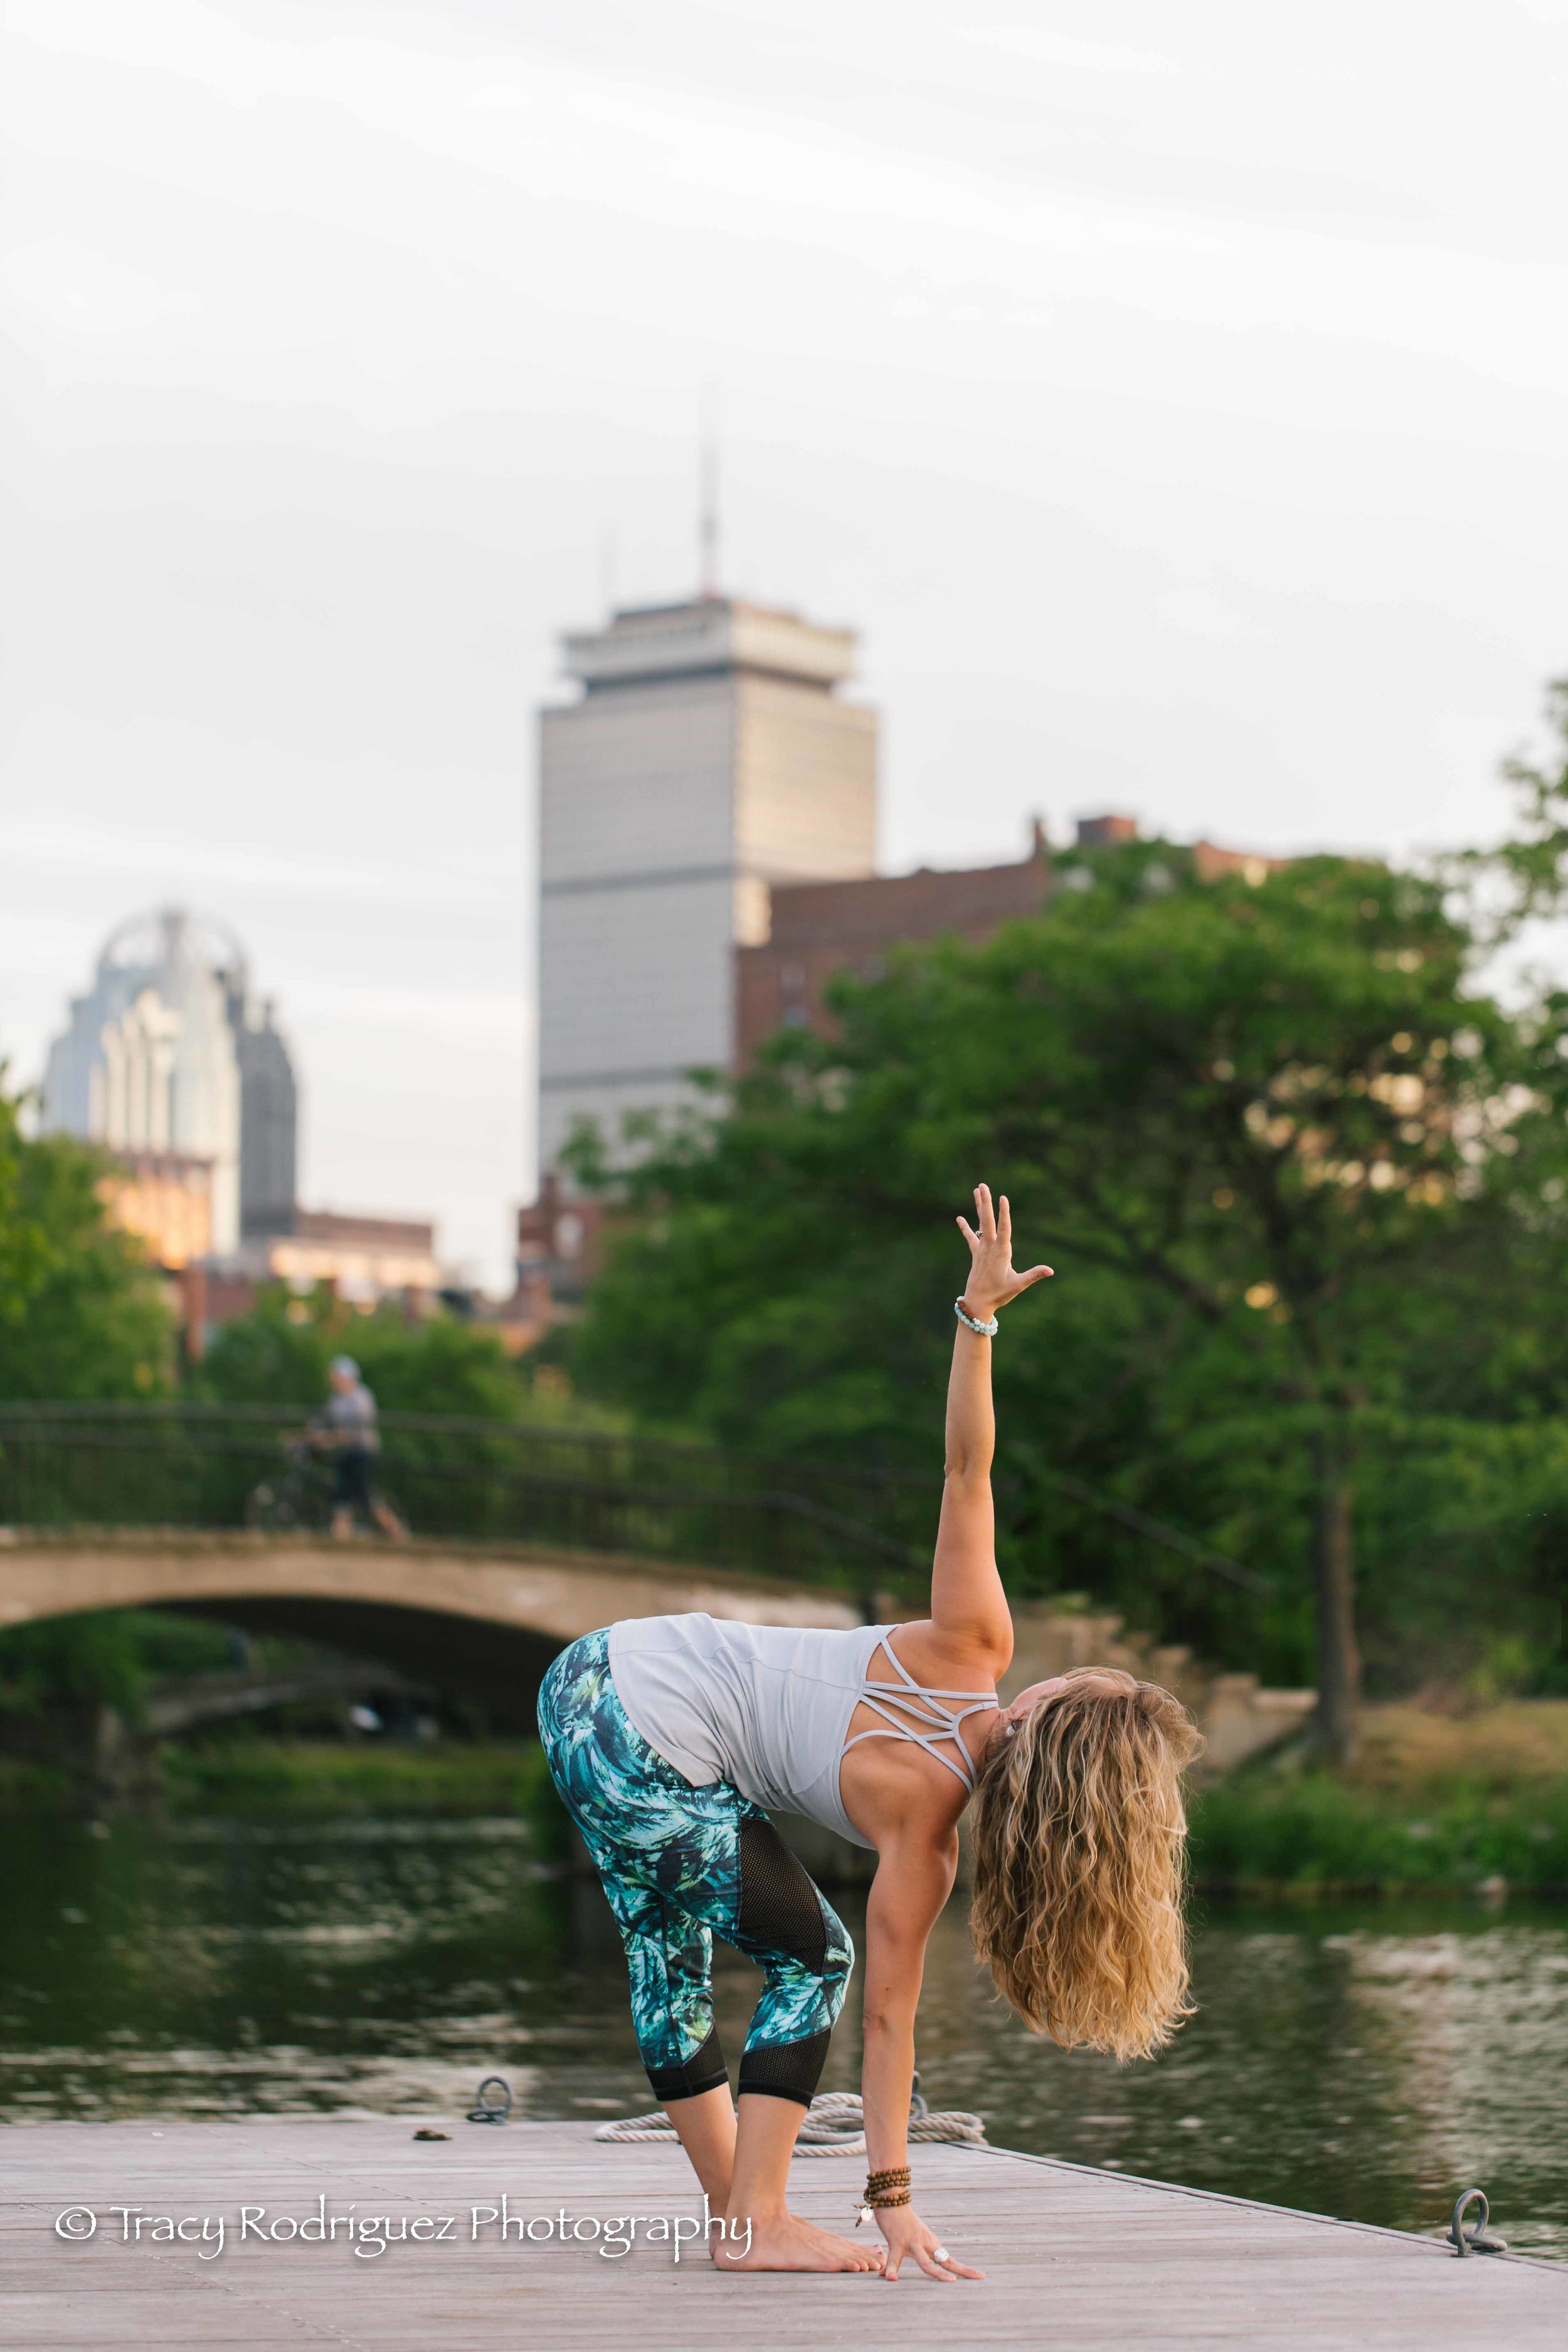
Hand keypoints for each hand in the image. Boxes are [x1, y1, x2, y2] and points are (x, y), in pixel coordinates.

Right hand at [875, 2202, 983, 2282]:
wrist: (892, 2198)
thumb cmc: (904, 2220)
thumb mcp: (917, 2236)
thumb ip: (923, 2250)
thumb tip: (929, 2261)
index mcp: (931, 2244)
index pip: (950, 2260)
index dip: (965, 2269)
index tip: (981, 2276)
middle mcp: (925, 2244)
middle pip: (946, 2261)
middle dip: (962, 2270)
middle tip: (980, 2277)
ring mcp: (912, 2243)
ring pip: (926, 2263)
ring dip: (938, 2273)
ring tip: (950, 2281)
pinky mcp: (897, 2242)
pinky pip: (894, 2259)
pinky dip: (892, 2270)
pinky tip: (891, 2279)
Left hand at [956, 1184, 1051, 1319]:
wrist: (977, 1303)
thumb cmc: (999, 1294)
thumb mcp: (1018, 1284)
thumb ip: (1034, 1275)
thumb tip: (1050, 1270)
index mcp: (1001, 1252)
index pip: (1004, 1228)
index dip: (1004, 1213)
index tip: (1003, 1198)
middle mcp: (989, 1247)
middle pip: (987, 1220)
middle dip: (986, 1202)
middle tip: (983, 1185)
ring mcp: (981, 1249)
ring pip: (980, 1224)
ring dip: (979, 1207)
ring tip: (977, 1190)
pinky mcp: (976, 1254)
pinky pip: (971, 1237)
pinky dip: (965, 1228)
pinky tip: (959, 1218)